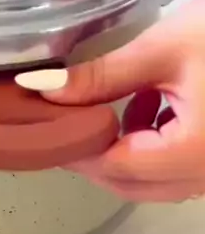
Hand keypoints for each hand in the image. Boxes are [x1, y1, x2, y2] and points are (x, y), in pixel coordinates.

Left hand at [17, 0, 204, 201]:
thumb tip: (43, 89)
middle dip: (95, 156)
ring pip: (156, 180)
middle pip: (135, 185)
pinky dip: (151, 145)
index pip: (118, 168)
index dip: (77, 150)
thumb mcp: (161, 49)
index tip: (46, 128)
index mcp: (196, 152)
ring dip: (122, 151)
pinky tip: (147, 104)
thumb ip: (101, 76)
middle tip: (63, 121)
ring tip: (105, 106)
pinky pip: (178, 167)